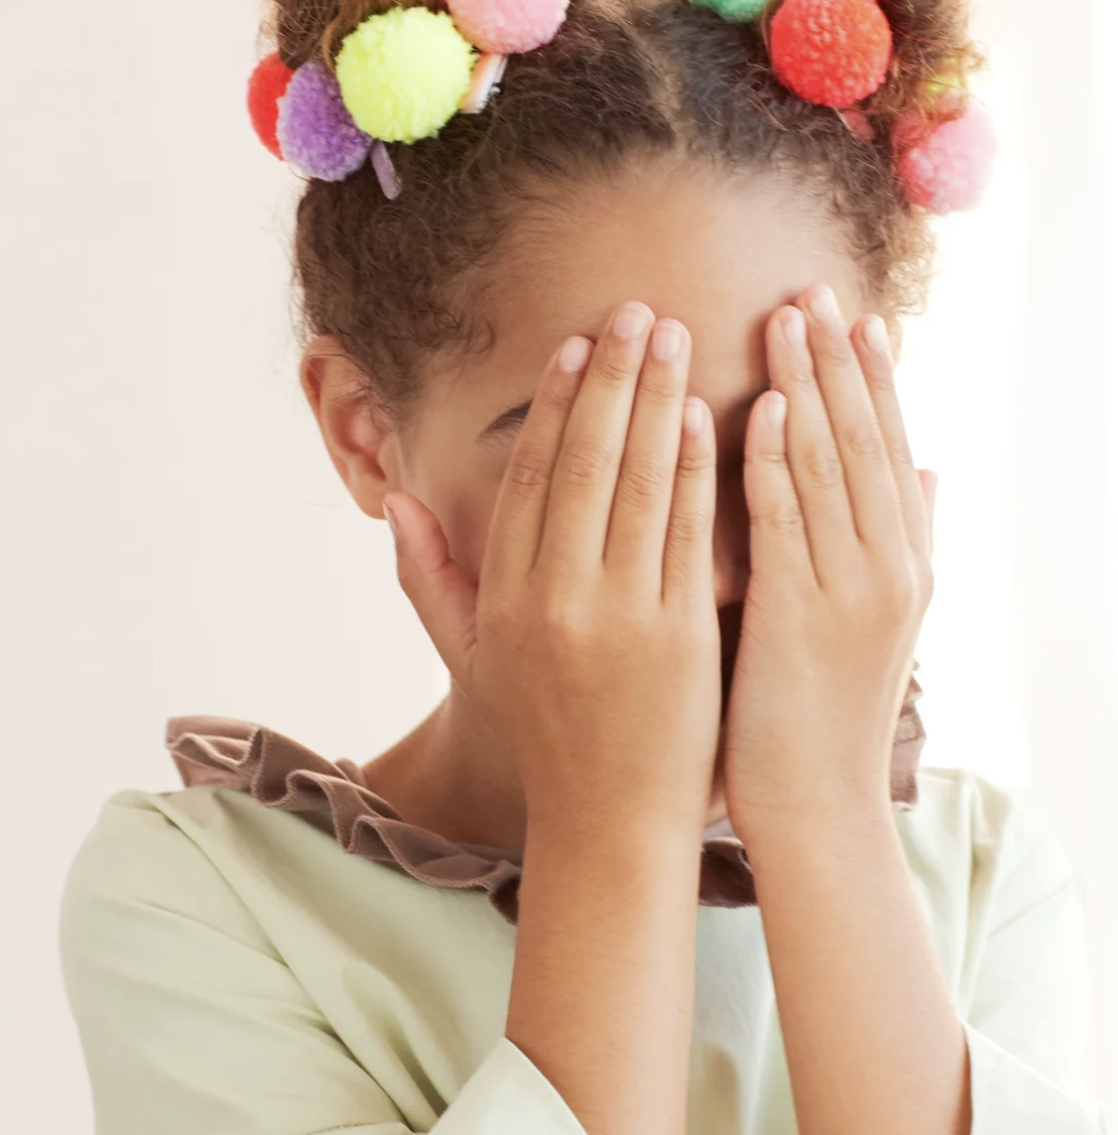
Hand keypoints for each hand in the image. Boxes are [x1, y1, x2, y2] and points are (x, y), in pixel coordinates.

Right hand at [382, 302, 721, 834]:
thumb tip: (394, 501)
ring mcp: (620, 616)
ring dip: (655, 402)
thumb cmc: (544, 734)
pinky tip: (706, 414)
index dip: (551, 405)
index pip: (528, 477)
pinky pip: (687, 534)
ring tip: (672, 336)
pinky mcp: (680, 636)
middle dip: (610, 377)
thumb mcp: (472, 662)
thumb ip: (429, 581)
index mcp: (504, 598)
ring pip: (636, 485)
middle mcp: (556, 598)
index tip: (574, 345)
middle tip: (635, 311)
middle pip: (582, 463)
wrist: (611, 823)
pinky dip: (695, 469)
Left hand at [721, 284, 936, 832]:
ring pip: (831, 466)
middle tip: (815, 288)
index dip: (874, 380)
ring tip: (786, 318)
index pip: (891, 448)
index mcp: (907, 563)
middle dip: (839, 362)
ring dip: (808, 387)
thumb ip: (900, 539)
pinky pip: (787, 522)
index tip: (855, 315)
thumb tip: (927, 468)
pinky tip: (761, 406)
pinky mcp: (799, 616)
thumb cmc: (828, 713)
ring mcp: (851, 591)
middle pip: (866, 441)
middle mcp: (891, 567)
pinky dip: (777, 461)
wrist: (819, 810)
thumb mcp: (881, 619)